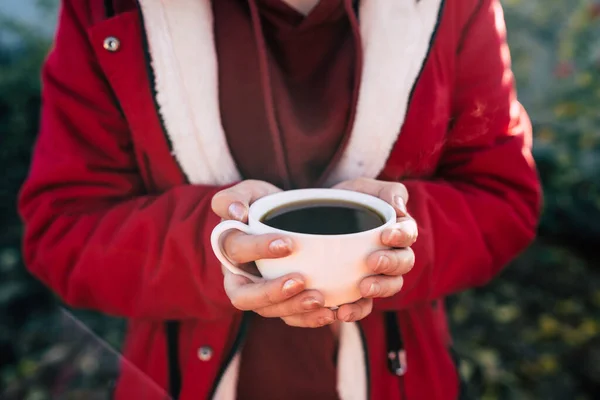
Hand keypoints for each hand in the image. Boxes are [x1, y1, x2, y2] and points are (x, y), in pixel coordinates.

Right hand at [211, 180, 335, 326]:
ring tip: (319, 299)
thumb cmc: (263, 205)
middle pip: (244, 296)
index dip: (259, 250)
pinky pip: (290, 318)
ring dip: (293, 308)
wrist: (286, 220)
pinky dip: (309, 319)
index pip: (237, 251)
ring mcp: (259, 294)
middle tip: (300, 281)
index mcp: (229, 248)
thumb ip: (232, 198)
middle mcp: (239, 276)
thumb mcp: (248, 192)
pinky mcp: (281, 303)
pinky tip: (331, 313)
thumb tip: (237, 213)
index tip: (287, 243)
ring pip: (268, 311)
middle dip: (271, 292)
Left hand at [331, 178, 417, 322]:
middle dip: (390, 264)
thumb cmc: (346, 200)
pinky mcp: (357, 292)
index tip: (385, 235)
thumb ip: (387, 192)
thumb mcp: (363, 188)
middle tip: (372, 261)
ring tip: (362, 288)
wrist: (315, 218)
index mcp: (398, 230)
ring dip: (379, 289)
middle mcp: (393, 255)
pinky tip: (342, 311)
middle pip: (403, 263)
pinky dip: (356, 310)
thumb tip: (399, 208)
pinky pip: (364, 306)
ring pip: (389, 287)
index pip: (408, 234)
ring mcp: (377, 275)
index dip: (401, 236)